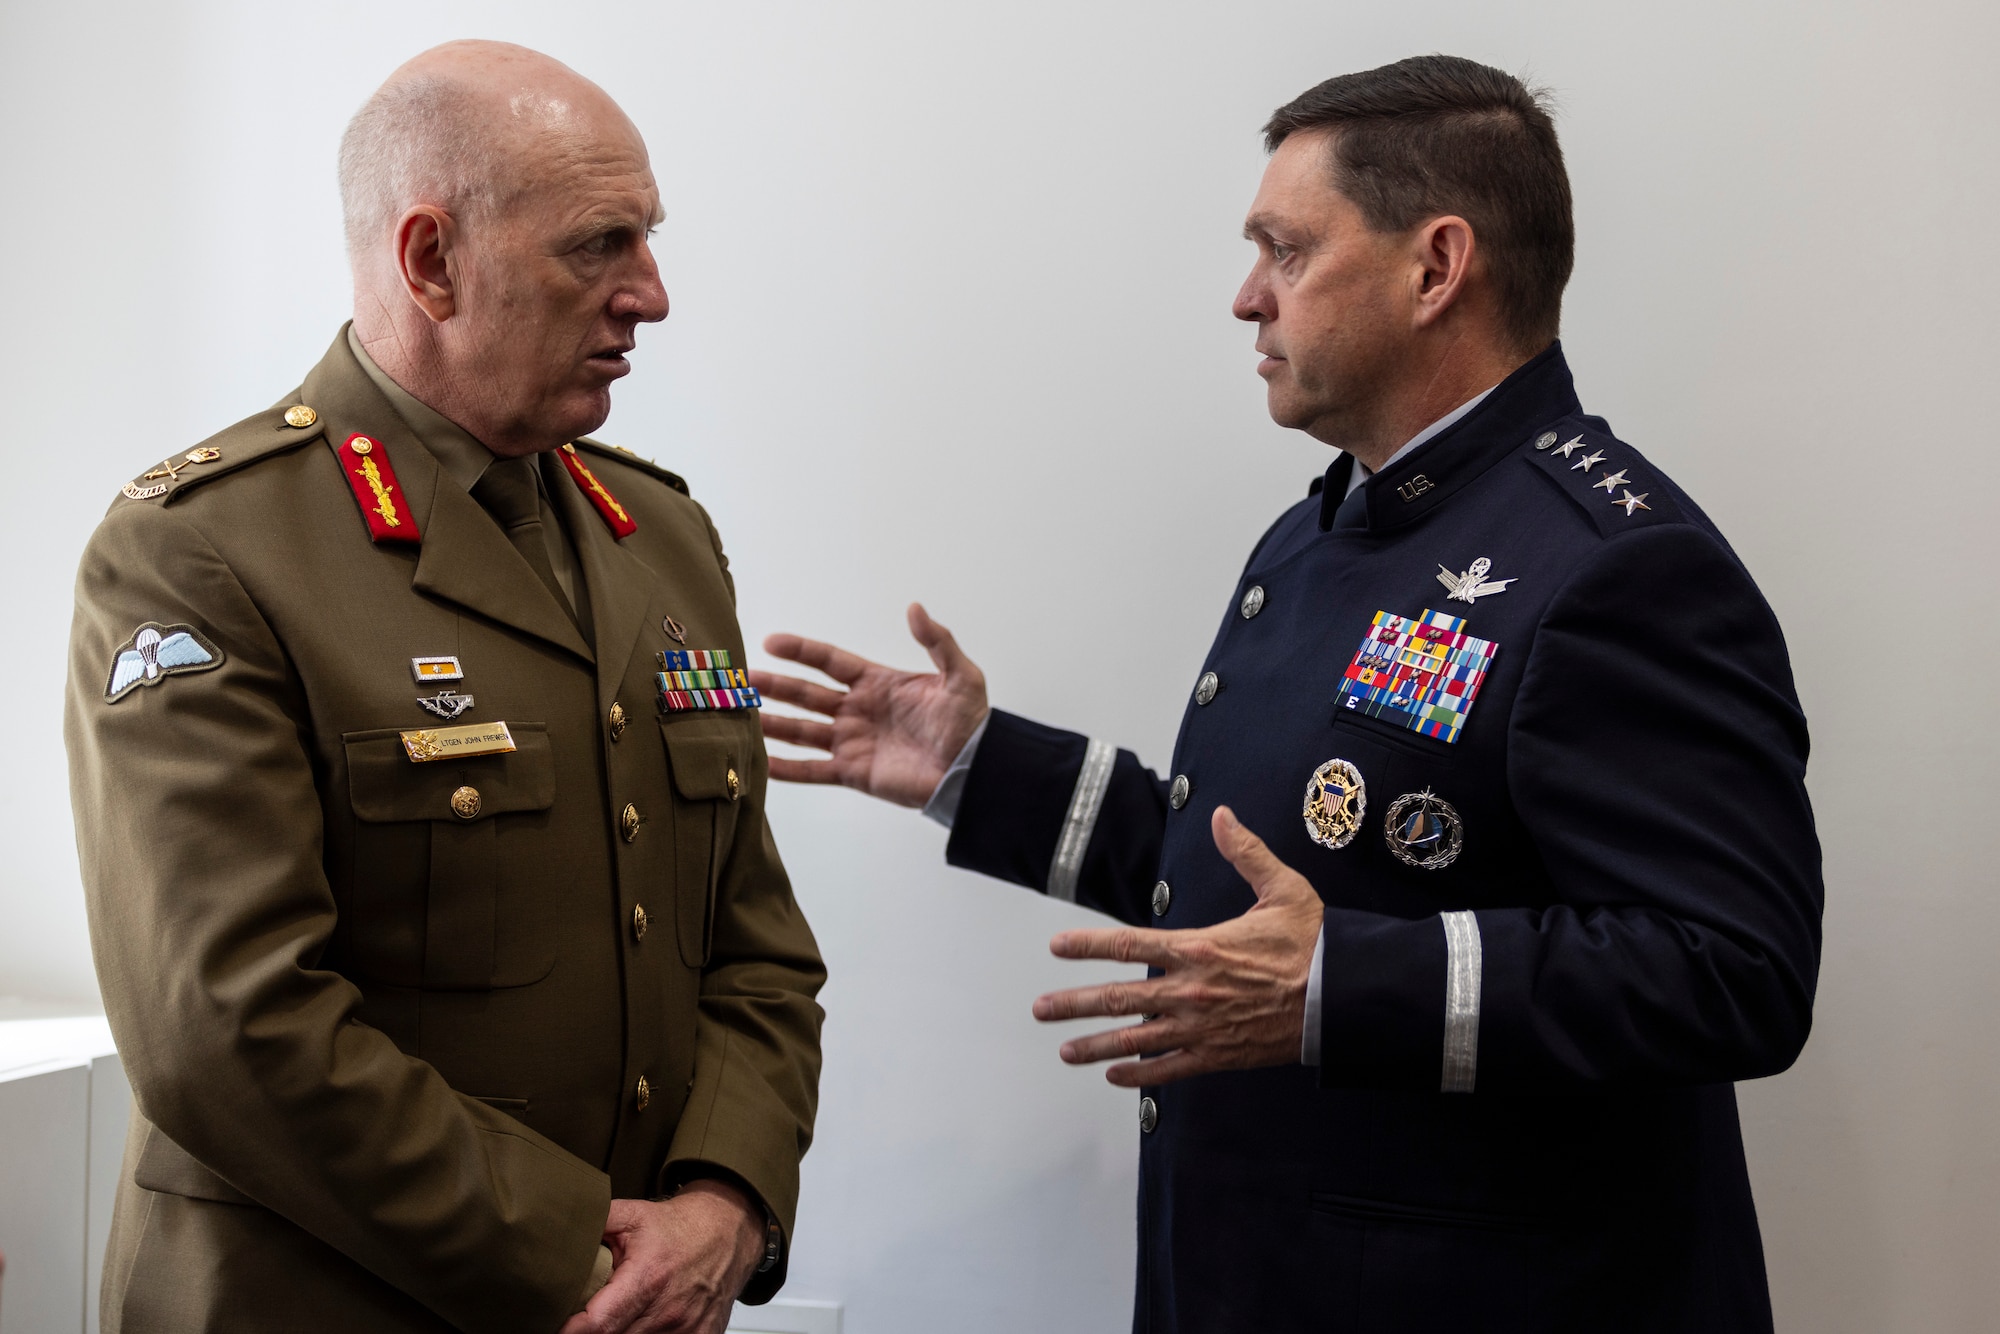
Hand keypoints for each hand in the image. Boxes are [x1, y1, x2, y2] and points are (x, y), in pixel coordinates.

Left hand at [560, 1181, 764, 1333]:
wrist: (729, 1231)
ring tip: (621, 1312)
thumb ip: (594, 1222)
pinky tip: (644, 1321)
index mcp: (647, 1278)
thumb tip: (555, 1230)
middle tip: (590, 1315)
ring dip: (622, 1333)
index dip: (572, 1329)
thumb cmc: (681, 1226)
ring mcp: (685, 1329)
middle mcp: (667, 1310)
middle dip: (595, 1330)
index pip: (599, 1323)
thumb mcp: (633, 1214)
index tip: (560, 1325)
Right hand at [752, 603, 988, 806]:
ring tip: (742, 715)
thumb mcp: (960, 676)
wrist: (974, 771)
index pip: (830, 661)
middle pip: (807, 694)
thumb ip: (938, 641)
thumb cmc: (970, 724)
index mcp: (878, 683)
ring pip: (803, 731)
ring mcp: (853, 742)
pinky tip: (762, 764)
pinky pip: (813, 771)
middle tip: (743, 678)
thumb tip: (915, 608)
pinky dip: (787, 770)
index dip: (801, 650)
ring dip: (773, 724)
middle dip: (775, 685)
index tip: (770, 641)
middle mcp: (859, 711)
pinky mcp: (854, 773)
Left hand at [1032, 806, 1323, 1084]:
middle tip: (1041, 1010)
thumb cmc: (1314, 944)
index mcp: (1199, 948)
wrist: (1343, 998)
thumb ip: (1245, 852)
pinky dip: (1139, 1074)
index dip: (1087, 945)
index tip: (1056, 947)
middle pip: (1118, 999)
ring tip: (1067, 1050)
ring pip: (1136, 1039)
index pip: (1128, 945)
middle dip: (1074, 1005)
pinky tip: (1115, 1076)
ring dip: (1096, 1045)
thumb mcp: (1282, 888)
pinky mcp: (1218, 1056)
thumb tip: (1222, 816)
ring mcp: (1201, 1028)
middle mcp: (1191, 991)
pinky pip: (1169, 1069)